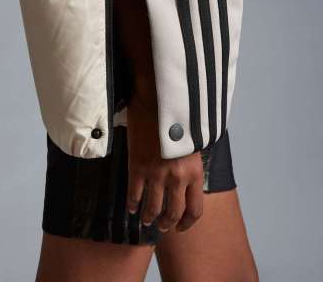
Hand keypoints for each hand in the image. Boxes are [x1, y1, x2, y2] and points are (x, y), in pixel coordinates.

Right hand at [127, 93, 203, 233]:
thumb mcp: (193, 142)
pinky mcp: (138, 166)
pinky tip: (131, 206)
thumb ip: (191, 162)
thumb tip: (188, 177)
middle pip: (173, 213)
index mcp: (194, 171)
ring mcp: (157, 174)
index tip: (180, 227)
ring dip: (148, 217)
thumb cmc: (178, 116)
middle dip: (167, 223)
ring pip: (153, 208)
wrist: (158, 99)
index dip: (187, 223)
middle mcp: (177, 177)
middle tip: (161, 226)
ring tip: (145, 219)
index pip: (195, 210)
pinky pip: (134, 194)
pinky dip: (132, 203)